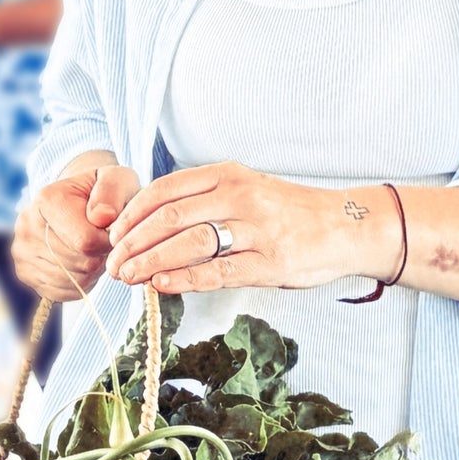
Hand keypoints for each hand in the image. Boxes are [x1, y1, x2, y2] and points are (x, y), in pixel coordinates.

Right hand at [14, 164, 141, 302]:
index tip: (114, 231)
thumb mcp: (116, 180)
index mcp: (47, 199)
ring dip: (93, 270)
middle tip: (104, 240)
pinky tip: (81, 261)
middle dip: (101, 256)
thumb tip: (102, 217)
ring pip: (73, 280)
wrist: (79, 199)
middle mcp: (27, 226)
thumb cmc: (102, 192)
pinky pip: (62, 293)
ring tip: (93, 249)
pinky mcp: (24, 273)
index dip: (110, 242)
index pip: (86, 242)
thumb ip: (112, 193)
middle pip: (80, 263)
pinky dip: (79, 283)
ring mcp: (22, 251)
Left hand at [105, 161, 370, 294]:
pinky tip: (161, 285)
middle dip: (132, 243)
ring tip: (128, 277)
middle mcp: (239, 196)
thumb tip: (151, 220)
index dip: (132, 214)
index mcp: (229, 174)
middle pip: (169, 218)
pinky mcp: (269, 263)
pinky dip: (183, 279)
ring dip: (149, 263)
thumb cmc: (288, 211)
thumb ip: (206, 197)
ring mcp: (256, 230)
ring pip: (188, 245)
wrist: (344, 226)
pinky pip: (217, 272)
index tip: (113, 234)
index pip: (165, 190)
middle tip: (113, 263)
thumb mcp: (246, 187)